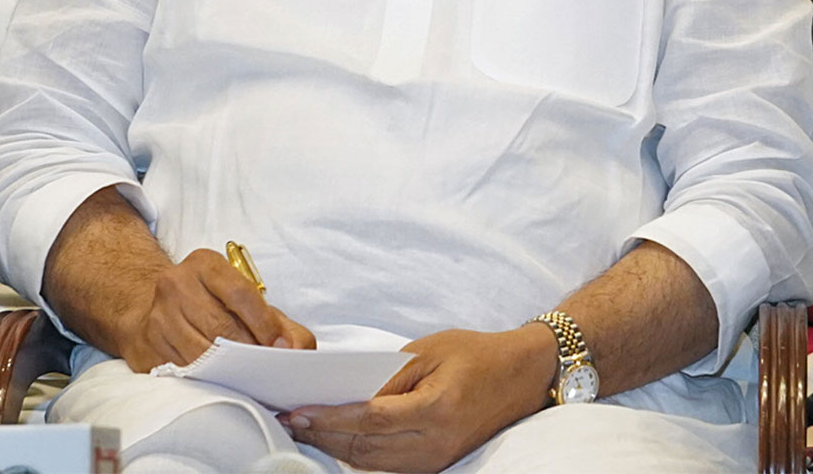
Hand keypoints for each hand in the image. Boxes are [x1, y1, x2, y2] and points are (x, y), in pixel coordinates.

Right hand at [113, 247, 315, 371]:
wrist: (151, 306)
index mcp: (205, 264)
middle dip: (249, 352)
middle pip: (220, 326)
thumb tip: (299, 349)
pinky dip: (205, 380)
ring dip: (228, 371)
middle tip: (268, 369)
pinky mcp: (147, 346)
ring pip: (200, 352)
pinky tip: (221, 383)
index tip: (280, 346)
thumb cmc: (209, 302)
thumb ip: (279, 321)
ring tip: (249, 379)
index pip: (240, 294)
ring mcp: (157, 316)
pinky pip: (182, 370)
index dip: (263, 323)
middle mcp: (176, 285)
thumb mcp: (244, 298)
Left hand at [284, 325, 556, 472]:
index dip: (329, 418)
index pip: (369, 420)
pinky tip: (340, 440)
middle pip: (364, 448)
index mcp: (435, 409)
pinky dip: (359, 454)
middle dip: (323, 435)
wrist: (521, 375)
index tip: (298, 412)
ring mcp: (436, 460)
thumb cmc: (477, 354)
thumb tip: (347, 394)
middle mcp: (434, 443)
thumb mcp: (430, 350)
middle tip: (291, 420)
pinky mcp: (437, 465)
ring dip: (336, 448)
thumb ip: (388, 376)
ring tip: (307, 431)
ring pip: (371, 463)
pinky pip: (387, 466)